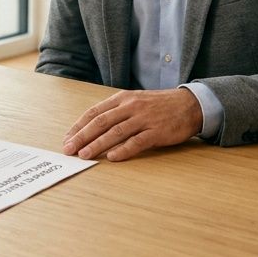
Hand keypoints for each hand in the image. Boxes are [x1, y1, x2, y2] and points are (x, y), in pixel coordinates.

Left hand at [61, 88, 202, 160]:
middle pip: (101, 122)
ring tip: (85, 155)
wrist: (189, 105)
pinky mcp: (156, 132)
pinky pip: (136, 142)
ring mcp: (144, 119)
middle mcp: (131, 107)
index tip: (67, 138)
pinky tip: (112, 157)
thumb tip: (93, 128)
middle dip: (82, 136)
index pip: (94, 112)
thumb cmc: (159, 105)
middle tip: (69, 149)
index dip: (79, 126)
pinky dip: (123, 150)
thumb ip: (116, 112)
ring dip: (97, 144)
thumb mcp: (135, 101)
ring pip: (115, 132)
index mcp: (123, 98)